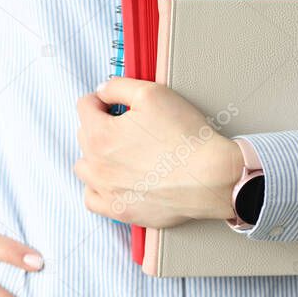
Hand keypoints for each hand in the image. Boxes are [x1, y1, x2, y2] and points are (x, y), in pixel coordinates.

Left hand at [75, 78, 243, 227]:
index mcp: (99, 134)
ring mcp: (106, 190)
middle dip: (102, 125)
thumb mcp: (151, 93)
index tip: (117, 104)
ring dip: (96, 156)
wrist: (212, 177)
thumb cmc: (185, 137)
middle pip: (85, 134)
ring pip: (85, 167)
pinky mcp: (120, 210)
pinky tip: (113, 180)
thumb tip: (102, 90)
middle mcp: (96, 164)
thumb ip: (117, 86)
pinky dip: (98, 188)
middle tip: (129, 127)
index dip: (102, 99)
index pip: (85, 105)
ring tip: (120, 153)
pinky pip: (92, 198)